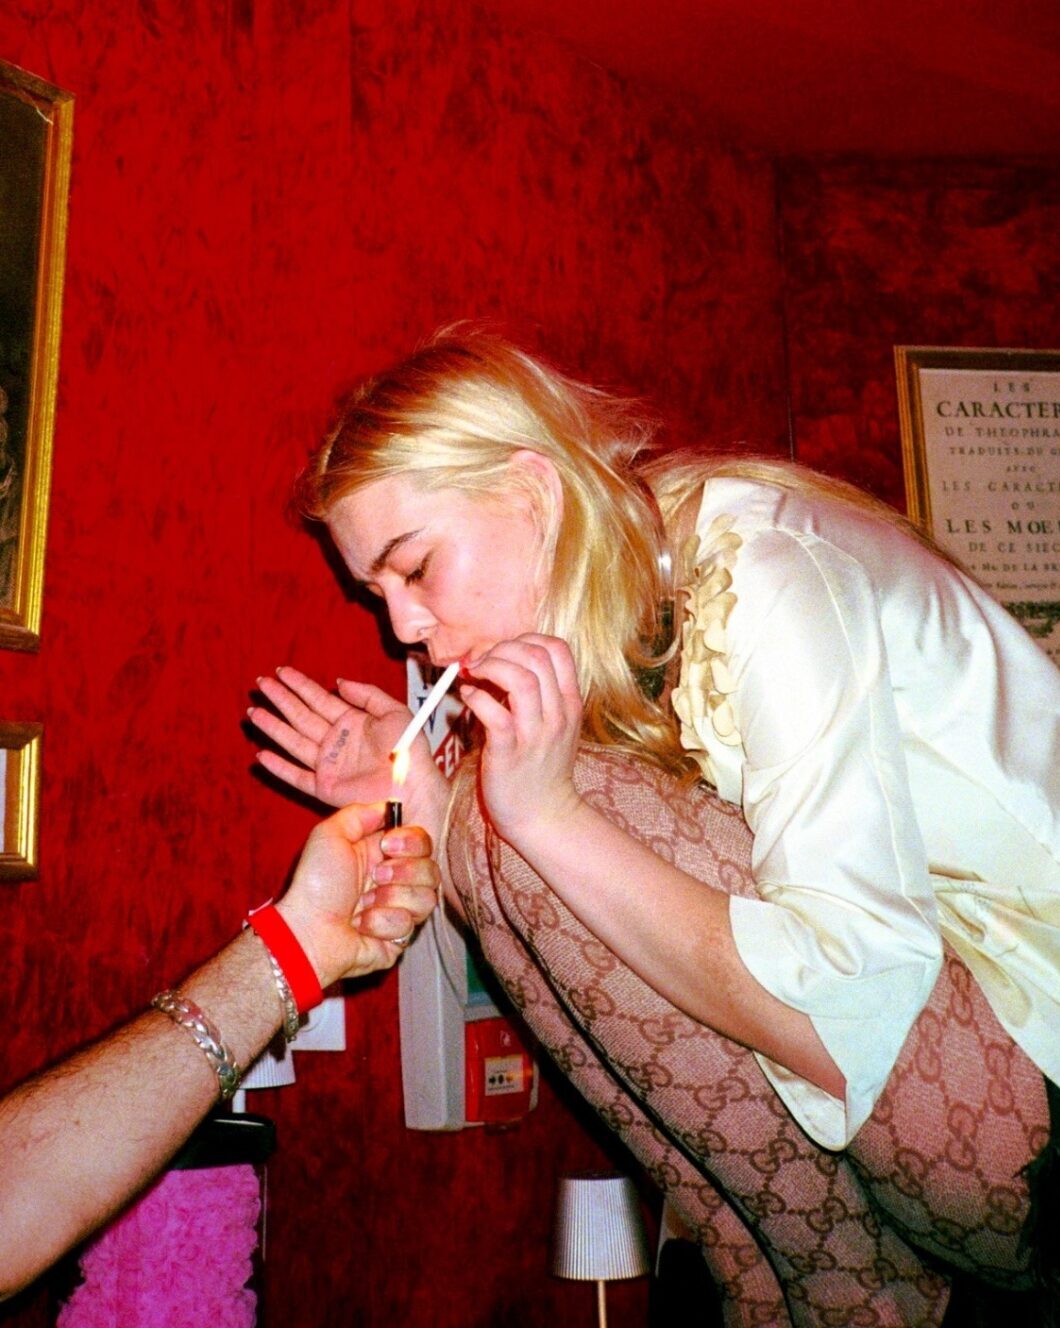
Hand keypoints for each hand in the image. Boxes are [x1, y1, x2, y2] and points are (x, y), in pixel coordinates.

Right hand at [248, 666, 408, 807]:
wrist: (413, 785)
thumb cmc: (410, 750)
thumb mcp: (394, 711)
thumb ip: (367, 694)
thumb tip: (339, 682)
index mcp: (351, 722)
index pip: (318, 699)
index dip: (299, 685)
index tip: (281, 672)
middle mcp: (336, 742)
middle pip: (301, 716)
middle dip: (281, 700)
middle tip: (261, 684)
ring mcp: (328, 765)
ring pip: (293, 742)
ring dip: (274, 727)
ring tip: (254, 713)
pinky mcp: (325, 787)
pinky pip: (296, 776)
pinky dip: (279, 767)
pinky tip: (262, 755)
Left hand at [276, 802, 438, 984]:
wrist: (308, 930)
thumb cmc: (315, 884)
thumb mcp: (329, 835)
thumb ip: (359, 814)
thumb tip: (388, 808)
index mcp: (382, 855)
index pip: (422, 841)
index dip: (412, 842)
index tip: (387, 846)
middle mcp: (395, 881)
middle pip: (431, 868)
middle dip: (403, 872)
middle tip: (375, 877)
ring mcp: (399, 909)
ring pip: (427, 898)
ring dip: (391, 898)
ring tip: (364, 904)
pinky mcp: (399, 937)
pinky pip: (409, 924)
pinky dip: (381, 922)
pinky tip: (361, 925)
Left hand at [458, 634, 583, 844]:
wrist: (544, 816)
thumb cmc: (542, 769)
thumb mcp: (555, 726)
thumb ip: (539, 695)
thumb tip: (502, 662)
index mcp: (570, 702)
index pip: (557, 648)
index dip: (525, 639)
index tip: (504, 651)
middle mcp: (557, 714)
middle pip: (536, 656)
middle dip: (501, 650)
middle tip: (482, 663)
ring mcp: (535, 733)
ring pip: (520, 678)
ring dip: (490, 667)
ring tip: (474, 675)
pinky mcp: (509, 751)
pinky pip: (494, 712)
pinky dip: (477, 697)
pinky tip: (468, 698)